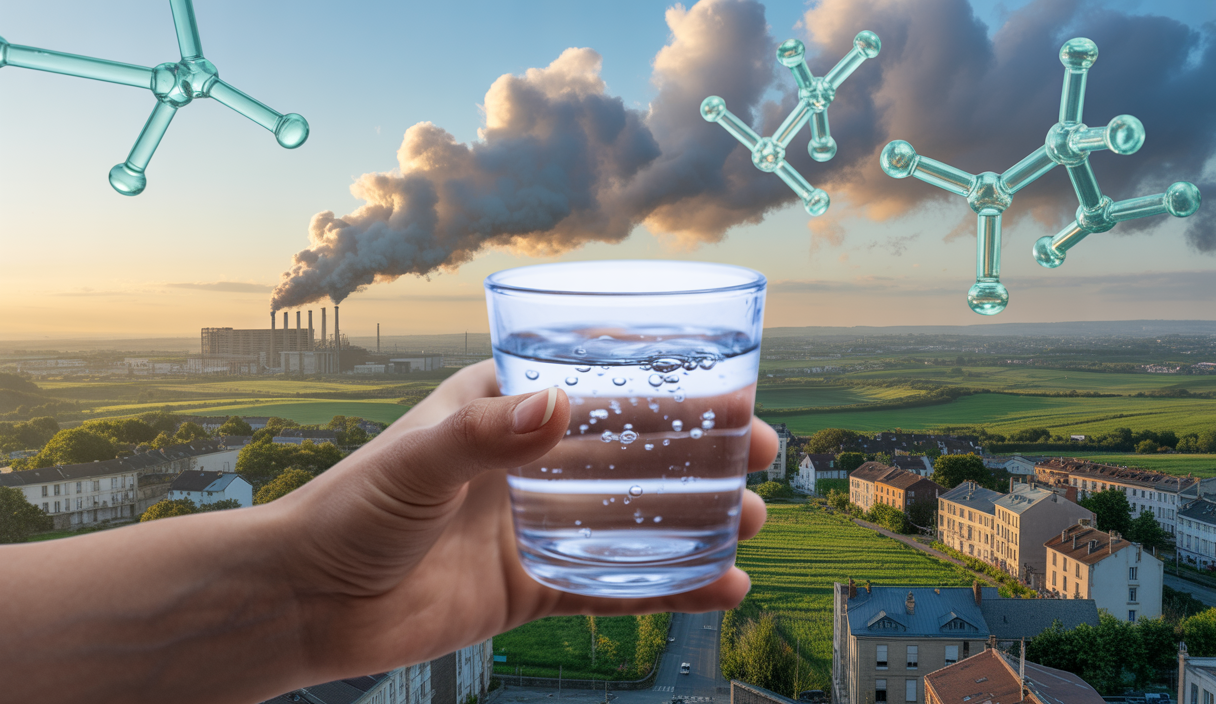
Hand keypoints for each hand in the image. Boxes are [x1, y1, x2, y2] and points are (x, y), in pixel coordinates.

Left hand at [278, 359, 775, 679]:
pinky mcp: (532, 585)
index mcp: (503, 410)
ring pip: (633, 518)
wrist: (307, 603)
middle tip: (761, 453)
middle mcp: (527, 462)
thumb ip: (483, 433)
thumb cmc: (348, 511)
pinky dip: (665, 588)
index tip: (731, 387)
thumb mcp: (415, 460)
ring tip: (752, 521)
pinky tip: (717, 587)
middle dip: (700, 451)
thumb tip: (559, 403)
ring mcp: (534, 525)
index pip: (598, 386)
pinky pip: (611, 585)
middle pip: (631, 451)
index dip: (667, 386)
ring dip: (696, 518)